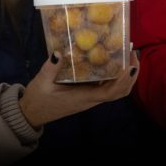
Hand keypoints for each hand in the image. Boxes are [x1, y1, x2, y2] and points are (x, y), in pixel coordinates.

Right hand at [19, 50, 138, 129]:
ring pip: (115, 91)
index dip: (123, 79)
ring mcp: (89, 99)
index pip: (110, 91)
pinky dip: (115, 77)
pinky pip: (106, 88)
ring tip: (128, 57)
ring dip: (125, 77)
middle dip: (130, 76)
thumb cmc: (38, 99)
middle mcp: (90, 100)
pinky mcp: (86, 96)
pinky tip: (112, 63)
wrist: (32, 114)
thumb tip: (59, 52)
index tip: (130, 63)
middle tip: (133, 55)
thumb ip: (50, 67)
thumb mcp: (41, 81)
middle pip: (119, 92)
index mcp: (83, 98)